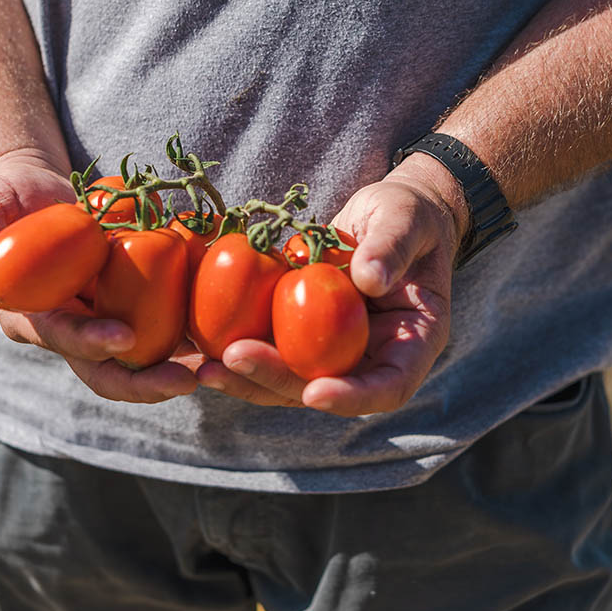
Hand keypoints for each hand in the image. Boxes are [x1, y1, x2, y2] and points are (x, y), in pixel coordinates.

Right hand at [0, 148, 197, 402]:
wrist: (37, 194)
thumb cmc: (5, 199)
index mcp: (33, 316)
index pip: (63, 339)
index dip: (91, 341)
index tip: (125, 338)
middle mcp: (71, 328)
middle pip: (108, 370)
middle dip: (145, 383)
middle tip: (187, 382)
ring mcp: (103, 319)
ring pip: (142, 359)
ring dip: (178, 369)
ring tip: (217, 369)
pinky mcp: (130, 304)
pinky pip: (163, 323)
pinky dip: (190, 331)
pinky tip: (223, 333)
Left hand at [195, 153, 467, 415]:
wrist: (389, 213)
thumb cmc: (409, 215)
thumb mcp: (405, 221)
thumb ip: (391, 246)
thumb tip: (369, 278)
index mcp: (412, 342)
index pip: (390, 387)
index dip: (352, 397)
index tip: (315, 391)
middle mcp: (372, 356)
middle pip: (327, 387)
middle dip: (278, 381)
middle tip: (233, 360)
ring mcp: (336, 348)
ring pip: (291, 378)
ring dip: (248, 376)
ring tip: (203, 367)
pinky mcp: (305, 333)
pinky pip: (273, 348)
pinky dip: (239, 346)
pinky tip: (199, 342)